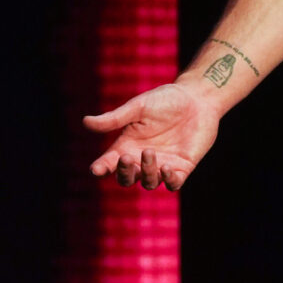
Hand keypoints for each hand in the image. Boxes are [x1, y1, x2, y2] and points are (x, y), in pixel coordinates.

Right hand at [84, 80, 220, 190]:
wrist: (197, 98)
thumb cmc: (166, 100)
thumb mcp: (138, 107)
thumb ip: (115, 118)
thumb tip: (85, 122)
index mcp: (127, 145)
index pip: (108, 163)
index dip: (100, 169)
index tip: (96, 169)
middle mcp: (142, 159)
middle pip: (126, 178)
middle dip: (124, 172)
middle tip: (127, 157)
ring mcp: (162, 165)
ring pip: (148, 182)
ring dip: (146, 172)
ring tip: (150, 152)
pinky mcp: (182, 168)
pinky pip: (172, 183)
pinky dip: (168, 180)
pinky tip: (166, 168)